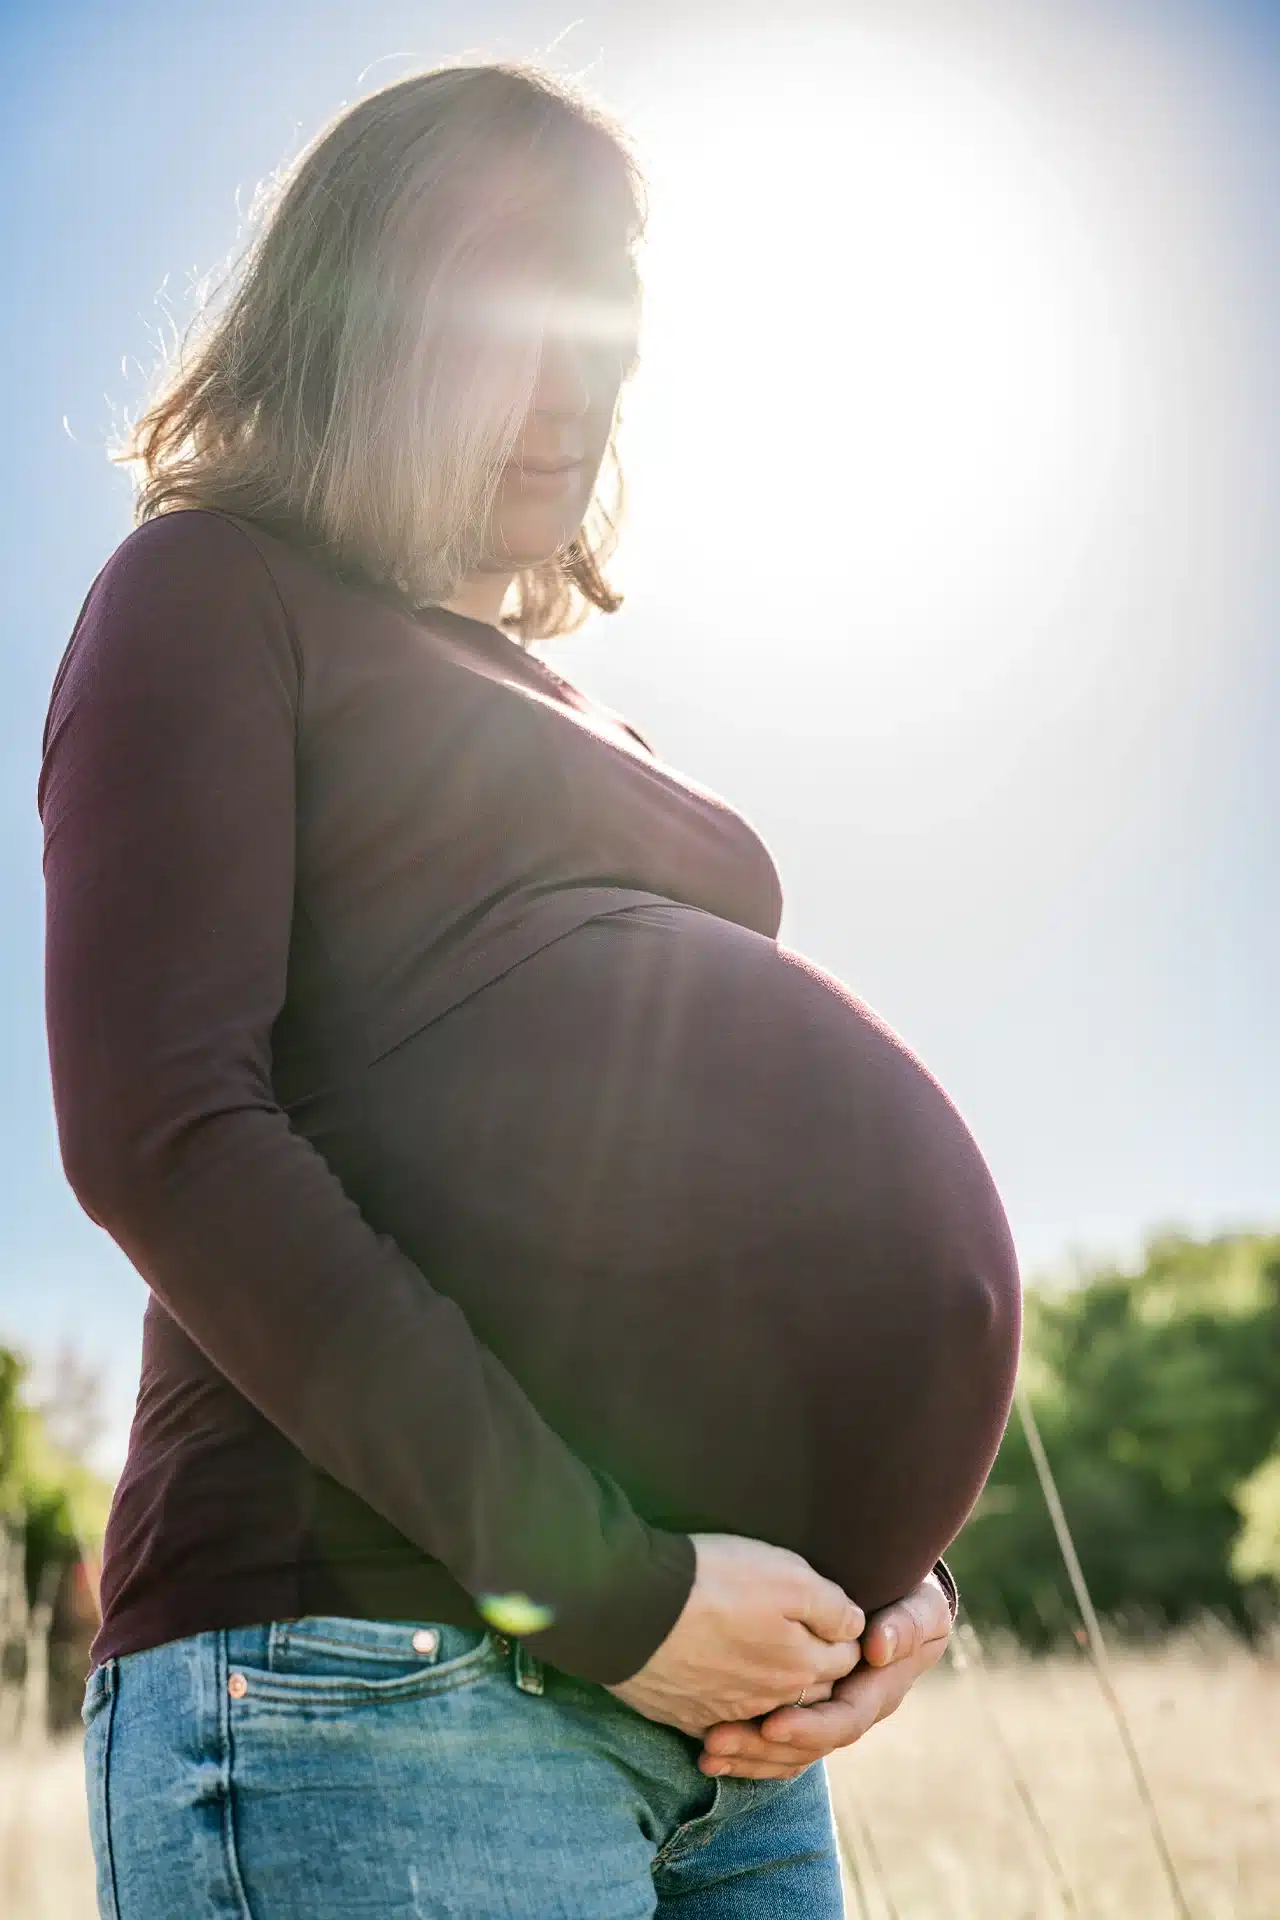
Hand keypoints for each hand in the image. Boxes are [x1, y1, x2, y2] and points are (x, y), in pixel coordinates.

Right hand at [605, 1534, 863, 1736]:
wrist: (629, 1605)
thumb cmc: (713, 1580)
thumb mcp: (788, 1575)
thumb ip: (832, 1606)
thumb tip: (856, 1628)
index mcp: (802, 1664)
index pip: (845, 1657)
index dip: (844, 1634)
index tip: (835, 1618)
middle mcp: (771, 1699)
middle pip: (810, 1690)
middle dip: (815, 1671)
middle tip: (805, 1642)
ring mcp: (726, 1713)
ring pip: (766, 1711)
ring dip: (772, 1697)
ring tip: (762, 1666)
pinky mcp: (686, 1716)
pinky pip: (719, 1726)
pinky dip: (727, 1718)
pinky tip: (718, 1691)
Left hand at [697, 1570, 952, 1779]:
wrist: (898, 1601)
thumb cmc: (910, 1601)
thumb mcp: (921, 1608)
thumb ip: (907, 1624)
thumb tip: (879, 1648)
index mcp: (877, 1693)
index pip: (843, 1721)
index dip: (809, 1727)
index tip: (772, 1725)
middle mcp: (848, 1711)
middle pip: (805, 1745)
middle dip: (762, 1747)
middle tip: (718, 1740)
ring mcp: (823, 1714)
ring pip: (785, 1751)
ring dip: (746, 1754)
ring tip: (707, 1750)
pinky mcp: (800, 1709)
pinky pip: (773, 1742)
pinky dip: (743, 1749)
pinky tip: (707, 1751)